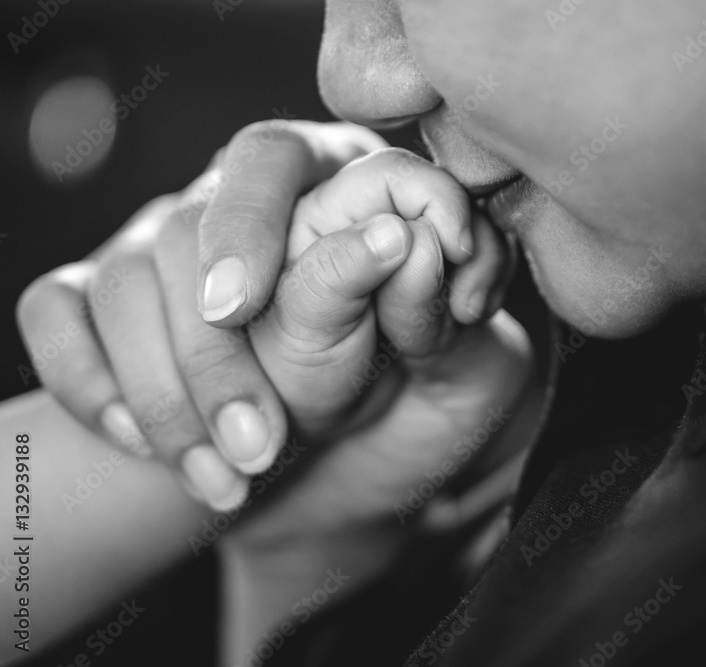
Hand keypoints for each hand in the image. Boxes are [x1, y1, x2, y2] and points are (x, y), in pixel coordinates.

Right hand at [17, 118, 536, 535]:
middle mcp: (245, 207)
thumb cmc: (417, 420)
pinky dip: (86, 381)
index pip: (270, 158)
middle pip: (185, 228)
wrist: (349, 488)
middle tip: (260, 445)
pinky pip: (55, 313)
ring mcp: (168, 253)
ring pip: (121, 282)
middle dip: (214, 355)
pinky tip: (138, 443)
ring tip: (227, 479)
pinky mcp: (108, 310)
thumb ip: (443, 308)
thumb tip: (399, 238)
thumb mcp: (467, 373)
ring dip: (165, 395)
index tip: (244, 307)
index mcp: (339, 190)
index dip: (249, 222)